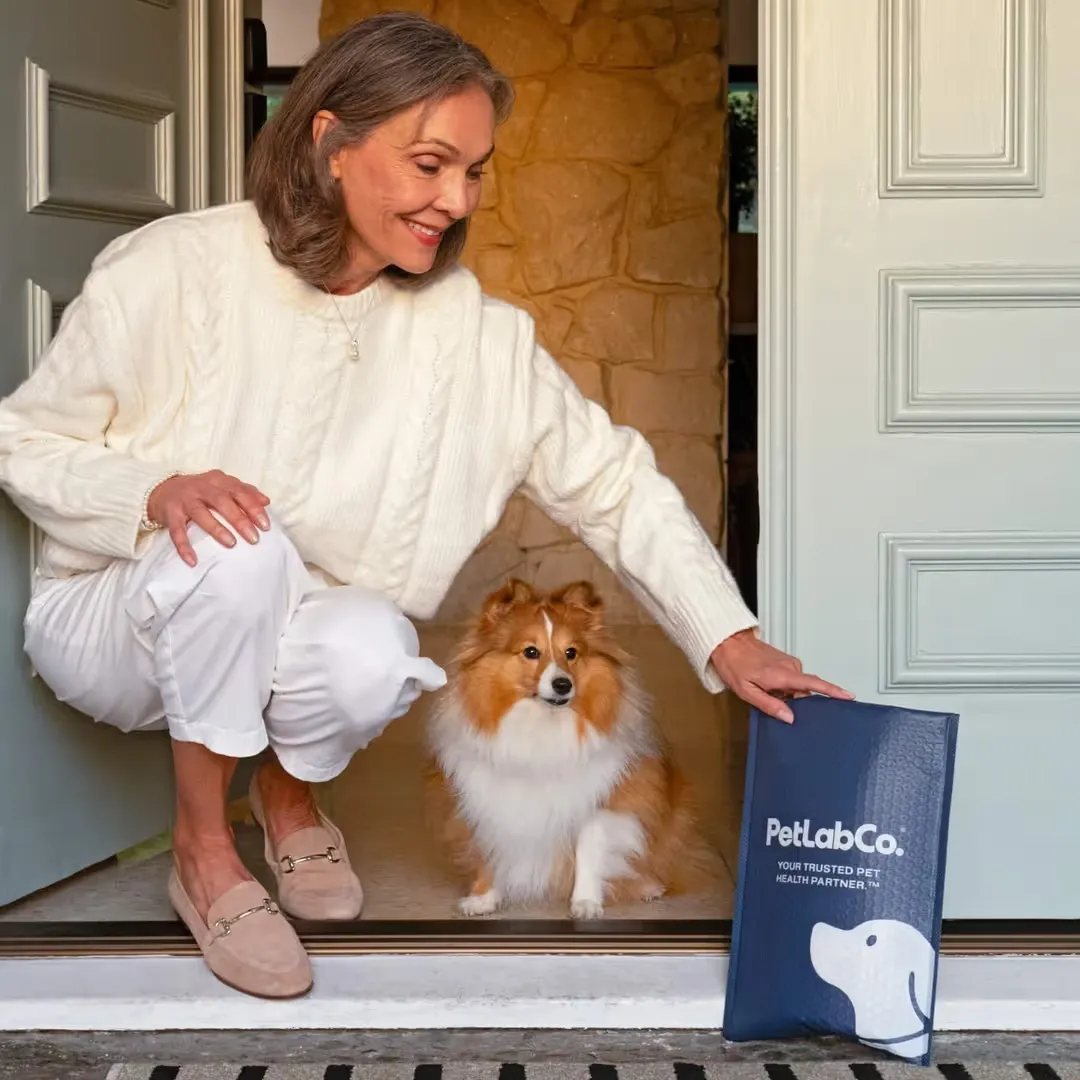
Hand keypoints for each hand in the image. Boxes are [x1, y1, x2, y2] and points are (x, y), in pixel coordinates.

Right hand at [145, 470, 270, 567]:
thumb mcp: (223, 486)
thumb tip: (266, 501)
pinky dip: (184, 547)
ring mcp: (185, 501)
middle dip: (239, 519)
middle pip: (222, 502)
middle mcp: (202, 488)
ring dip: (217, 529)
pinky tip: (193, 561)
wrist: (163, 490)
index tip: (266, 525)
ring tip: (231, 544)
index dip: (253, 508)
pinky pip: (177, 532)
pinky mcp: (171, 514)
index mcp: (218, 481)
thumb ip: (245, 491)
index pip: (239, 492)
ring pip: (201, 514)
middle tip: (254, 538)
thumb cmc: (202, 491)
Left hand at [710, 628, 853, 723]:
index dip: (833, 691)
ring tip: (765, 692)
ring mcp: (789, 662)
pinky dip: (784, 686)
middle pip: (805, 691)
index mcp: (782, 675)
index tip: (848, 696)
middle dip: (796, 701)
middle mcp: (790, 666)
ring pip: (797, 686)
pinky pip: (792, 678)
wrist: (728, 643)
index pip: (814, 684)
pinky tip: (769, 686)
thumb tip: (789, 717)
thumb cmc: (734, 665)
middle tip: (775, 702)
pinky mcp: (786, 660)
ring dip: (787, 693)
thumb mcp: (747, 692)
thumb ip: (769, 705)